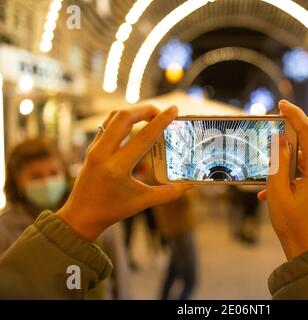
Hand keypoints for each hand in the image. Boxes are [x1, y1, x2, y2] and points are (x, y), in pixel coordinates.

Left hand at [57, 105, 192, 241]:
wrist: (80, 216)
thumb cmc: (112, 210)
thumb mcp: (142, 202)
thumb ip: (168, 193)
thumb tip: (191, 185)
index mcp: (117, 168)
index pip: (143, 137)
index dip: (161, 121)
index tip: (174, 109)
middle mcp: (103, 154)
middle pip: (124, 117)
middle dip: (145, 109)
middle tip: (162, 112)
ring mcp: (94, 148)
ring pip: (114, 117)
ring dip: (134, 111)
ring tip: (151, 115)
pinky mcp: (91, 147)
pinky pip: (108, 124)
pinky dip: (124, 119)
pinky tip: (136, 123)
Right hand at [258, 100, 307, 259]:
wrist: (307, 248)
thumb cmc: (291, 223)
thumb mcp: (277, 191)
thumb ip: (278, 162)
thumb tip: (280, 138)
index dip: (295, 116)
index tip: (282, 104)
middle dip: (288, 142)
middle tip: (270, 139)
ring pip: (307, 158)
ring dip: (287, 164)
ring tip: (270, 182)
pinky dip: (293, 174)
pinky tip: (276, 189)